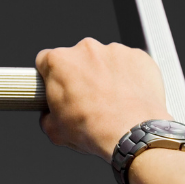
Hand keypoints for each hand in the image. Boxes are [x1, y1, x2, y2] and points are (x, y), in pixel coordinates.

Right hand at [36, 38, 171, 159]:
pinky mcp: (138, 56)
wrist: (132, 134)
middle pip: (78, 58)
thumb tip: (51, 116)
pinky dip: (129, 76)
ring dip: (106, 75)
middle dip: (81, 75)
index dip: (51, 76)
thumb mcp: (55, 131)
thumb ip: (47, 116)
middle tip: (88, 100)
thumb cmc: (94, 130)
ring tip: (113, 101)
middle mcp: (86, 49)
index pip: (46, 60)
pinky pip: (129, 63)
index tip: (58, 87)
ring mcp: (114, 50)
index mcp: (60, 61)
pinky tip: (129, 97)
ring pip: (105, 60)